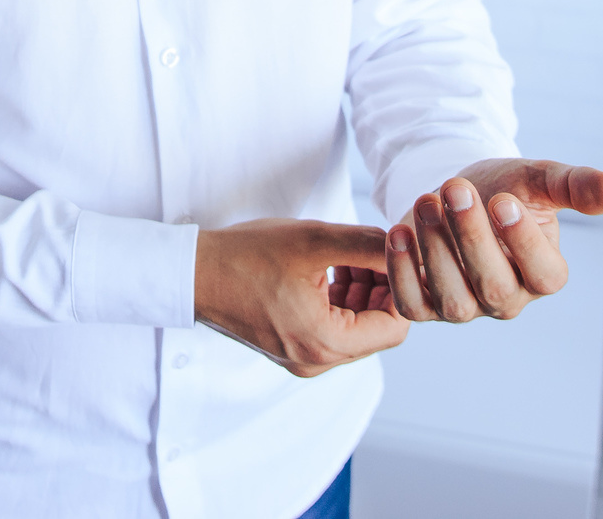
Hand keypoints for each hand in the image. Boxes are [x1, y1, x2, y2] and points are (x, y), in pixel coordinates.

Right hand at [195, 219, 407, 376]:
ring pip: (355, 328)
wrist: (192, 273)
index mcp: (325, 344)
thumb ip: (368, 245)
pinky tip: (328, 268)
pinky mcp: (290, 349)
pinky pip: (332, 330)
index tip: (395, 256)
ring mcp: (301, 359)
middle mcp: (315, 362)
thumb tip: (409, 250)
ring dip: (361, 292)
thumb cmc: (247, 255)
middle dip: (381, 288)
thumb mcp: (315, 241)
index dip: (402, 289)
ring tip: (346, 254)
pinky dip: (339, 300)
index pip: (394, 327)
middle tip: (371, 250)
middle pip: (376, 330)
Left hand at [386, 159, 602, 323]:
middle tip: (455, 189)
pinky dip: (402, 273)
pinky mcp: (427, 307)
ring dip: (436, 250)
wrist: (456, 195)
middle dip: (473, 238)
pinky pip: (413, 306)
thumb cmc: (505, 188)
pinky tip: (398, 231)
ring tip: (426, 200)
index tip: (503, 200)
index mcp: (545, 274)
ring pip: (454, 300)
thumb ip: (576, 186)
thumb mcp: (539, 180)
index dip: (524, 243)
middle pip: (495, 288)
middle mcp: (508, 299)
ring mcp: (467, 308)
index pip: (545, 275)